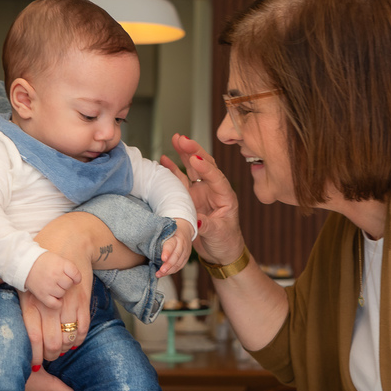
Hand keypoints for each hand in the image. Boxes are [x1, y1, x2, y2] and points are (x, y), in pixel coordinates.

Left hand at [18, 264, 89, 365]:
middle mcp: (50, 304)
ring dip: (64, 349)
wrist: (69, 239)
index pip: (32, 336)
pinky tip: (72, 341)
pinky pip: (82, 328)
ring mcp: (69, 303)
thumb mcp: (16, 268)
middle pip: (52, 342)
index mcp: (31, 300)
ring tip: (59, 350)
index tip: (33, 362)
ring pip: (68, 338)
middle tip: (48, 358)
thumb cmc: (40, 257)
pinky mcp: (83, 300)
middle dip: (50, 355)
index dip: (34, 354)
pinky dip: (77, 339)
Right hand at [24, 251, 81, 308]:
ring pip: (62, 294)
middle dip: (65, 283)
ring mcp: (49, 286)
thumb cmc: (44, 262)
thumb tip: (78, 281)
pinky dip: (57, 302)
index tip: (72, 277)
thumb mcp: (58, 259)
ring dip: (60, 291)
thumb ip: (69, 268)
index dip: (76, 277)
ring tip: (52, 285)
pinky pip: (55, 304)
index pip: (76, 275)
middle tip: (58, 279)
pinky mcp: (42, 295)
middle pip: (69, 284)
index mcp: (61, 264)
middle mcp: (55, 275)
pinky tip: (54, 296)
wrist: (26, 264)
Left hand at [156, 219, 193, 277]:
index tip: (162, 259)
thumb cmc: (170, 232)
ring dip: (169, 270)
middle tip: (160, 271)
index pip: (171, 245)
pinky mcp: (186, 258)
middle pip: (176, 256)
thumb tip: (143, 245)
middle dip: (168, 265)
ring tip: (159, 274)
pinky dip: (172, 271)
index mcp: (175, 237)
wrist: (185, 230)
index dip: (167, 252)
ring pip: (178, 263)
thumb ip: (158, 239)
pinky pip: (179, 266)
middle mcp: (182, 245)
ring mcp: (185, 252)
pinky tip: (164, 273)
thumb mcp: (165, 231)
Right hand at [162, 135, 244, 264]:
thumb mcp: (219, 235)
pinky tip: (164, 159)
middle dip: (193, 150)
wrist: (221, 252)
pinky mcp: (190, 197)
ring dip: (183, 153)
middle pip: (204, 165)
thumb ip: (209, 226)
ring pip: (192, 168)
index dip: (205, 167)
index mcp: (225, 196)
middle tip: (182, 139)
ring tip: (175, 139)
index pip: (216, 177)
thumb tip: (198, 219)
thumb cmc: (226, 242)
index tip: (195, 158)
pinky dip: (173, 169)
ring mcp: (201, 192)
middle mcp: (213, 190)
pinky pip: (180, 179)